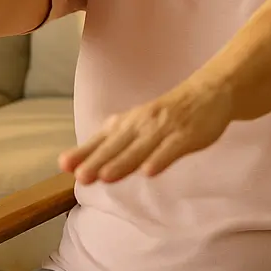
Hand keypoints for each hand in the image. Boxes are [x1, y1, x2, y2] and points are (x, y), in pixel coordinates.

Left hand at [59, 90, 230, 182]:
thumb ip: (111, 144)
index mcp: (126, 123)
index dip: (83, 152)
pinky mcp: (186, 135)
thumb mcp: (134, 125)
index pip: (100, 140)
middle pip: (116, 146)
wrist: (207, 92)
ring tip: (105, 177)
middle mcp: (140, 124)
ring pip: (140, 148)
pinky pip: (171, 149)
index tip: (63, 165)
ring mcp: (163, 129)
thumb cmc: (165, 115)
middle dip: (98, 160)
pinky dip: (159, 159)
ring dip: (122, 162)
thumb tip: (81, 161)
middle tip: (80, 176)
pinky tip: (149, 172)